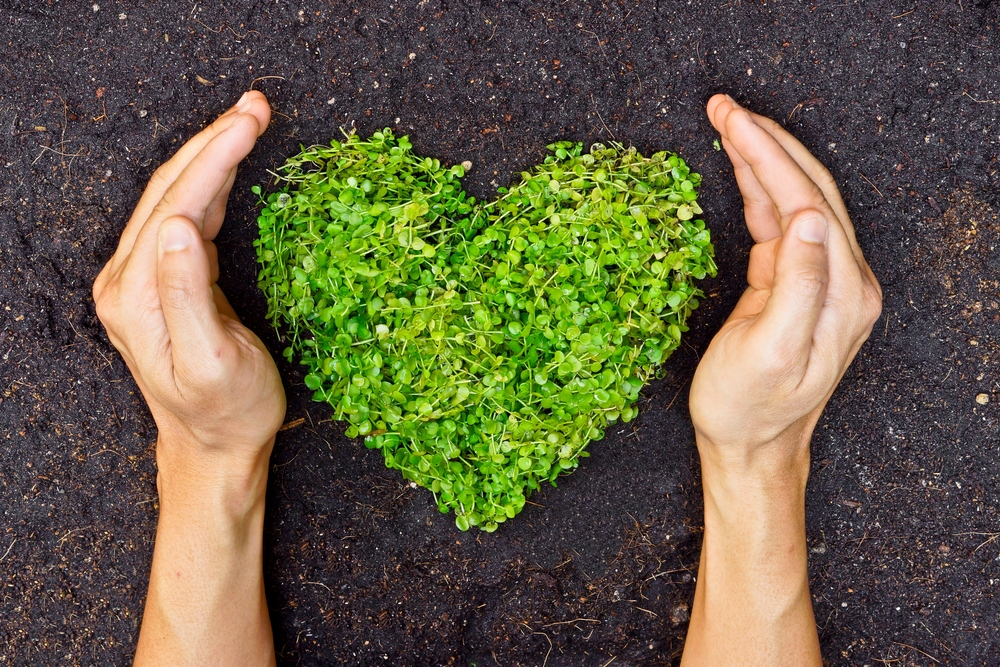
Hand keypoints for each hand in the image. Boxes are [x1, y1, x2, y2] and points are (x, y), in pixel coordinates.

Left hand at [92, 91, 280, 666]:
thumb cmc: (226, 410)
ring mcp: (140, 279)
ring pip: (174, 197)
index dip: (215, 156)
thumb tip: (181, 225)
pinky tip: (231, 167)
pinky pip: (183, 217)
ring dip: (212, 155)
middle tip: (257, 106)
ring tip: (250, 122)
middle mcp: (127, 279)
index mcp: (137, 294)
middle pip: (168, 189)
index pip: (177, 202)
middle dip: (213, 141)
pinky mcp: (160, 283)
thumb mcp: (213, 359)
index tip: (253, 120)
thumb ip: (188, 293)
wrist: (211, 446)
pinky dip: (210, 184)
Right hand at [689, 95, 881, 473]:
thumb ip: (796, 286)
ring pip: (795, 199)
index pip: (807, 200)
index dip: (767, 154)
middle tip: (721, 107)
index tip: (728, 120)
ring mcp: (821, 281)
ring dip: (761, 158)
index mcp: (842, 293)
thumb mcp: (769, 353)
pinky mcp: (794, 285)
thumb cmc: (750, 408)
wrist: (751, 448)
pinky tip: (740, 168)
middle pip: (809, 188)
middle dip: (765, 141)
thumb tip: (805, 219)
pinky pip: (779, 222)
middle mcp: (843, 280)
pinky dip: (758, 189)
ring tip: (725, 123)